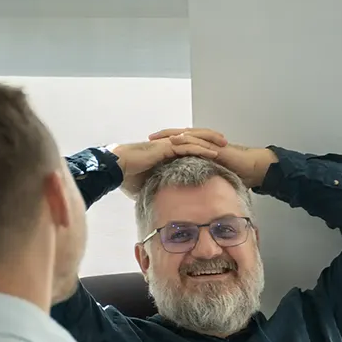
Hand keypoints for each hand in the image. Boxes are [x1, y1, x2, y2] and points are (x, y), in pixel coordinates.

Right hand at [111, 130, 225, 198]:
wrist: (115, 169)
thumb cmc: (127, 176)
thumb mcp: (146, 184)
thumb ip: (156, 188)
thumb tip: (160, 202)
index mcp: (165, 152)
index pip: (188, 148)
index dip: (202, 149)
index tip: (216, 153)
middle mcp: (168, 146)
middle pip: (194, 140)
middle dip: (211, 141)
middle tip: (226, 145)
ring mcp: (167, 145)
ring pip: (194, 140)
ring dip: (210, 142)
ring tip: (224, 145)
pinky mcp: (165, 148)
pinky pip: (187, 147)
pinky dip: (202, 149)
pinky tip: (214, 152)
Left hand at [149, 127, 276, 190]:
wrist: (254, 169)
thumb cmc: (239, 174)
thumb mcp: (217, 180)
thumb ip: (207, 185)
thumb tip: (199, 200)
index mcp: (203, 151)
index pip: (181, 146)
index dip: (167, 146)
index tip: (152, 150)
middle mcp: (205, 145)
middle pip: (181, 137)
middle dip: (164, 137)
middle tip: (148, 139)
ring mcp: (210, 144)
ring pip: (187, 135)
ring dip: (171, 135)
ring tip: (157, 137)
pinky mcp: (215, 146)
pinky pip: (199, 140)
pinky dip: (186, 139)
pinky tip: (175, 140)